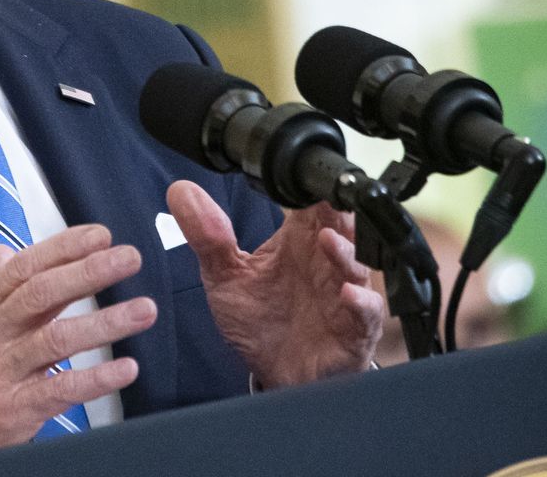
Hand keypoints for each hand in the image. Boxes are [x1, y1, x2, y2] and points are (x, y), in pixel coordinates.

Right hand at [0, 224, 156, 465]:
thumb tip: (3, 252)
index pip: (23, 269)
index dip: (63, 249)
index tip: (100, 236)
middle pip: (42, 295)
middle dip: (89, 272)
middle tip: (128, 258)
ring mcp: (1, 373)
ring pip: (57, 340)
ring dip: (105, 323)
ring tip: (144, 310)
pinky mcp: (15, 409)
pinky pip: (62, 390)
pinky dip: (97, 379)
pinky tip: (126, 368)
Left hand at [167, 180, 384, 387]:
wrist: (275, 374)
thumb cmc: (258, 321)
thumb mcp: (224, 276)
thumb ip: (207, 235)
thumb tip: (179, 190)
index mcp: (300, 242)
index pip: (313, 203)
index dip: (312, 185)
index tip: (299, 172)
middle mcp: (326, 263)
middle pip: (344, 226)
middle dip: (339, 212)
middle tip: (326, 198)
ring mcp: (343, 295)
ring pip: (357, 265)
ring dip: (346, 252)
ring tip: (327, 241)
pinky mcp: (354, 330)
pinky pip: (367, 313)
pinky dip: (362, 303)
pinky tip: (347, 295)